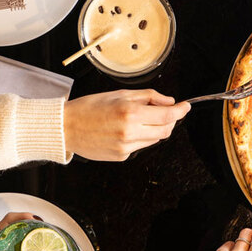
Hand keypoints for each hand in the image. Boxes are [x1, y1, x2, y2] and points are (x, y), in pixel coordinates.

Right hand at [64, 92, 189, 161]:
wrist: (66, 128)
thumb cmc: (88, 108)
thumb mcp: (119, 94)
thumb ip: (147, 97)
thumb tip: (168, 101)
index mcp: (130, 113)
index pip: (167, 115)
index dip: (180, 111)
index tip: (185, 107)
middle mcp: (130, 132)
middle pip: (165, 130)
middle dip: (169, 120)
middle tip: (164, 111)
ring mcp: (126, 147)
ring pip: (154, 139)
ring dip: (154, 129)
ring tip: (138, 119)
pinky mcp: (121, 156)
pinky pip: (139, 146)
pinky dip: (139, 137)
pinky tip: (124, 130)